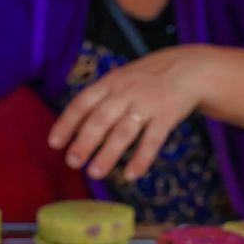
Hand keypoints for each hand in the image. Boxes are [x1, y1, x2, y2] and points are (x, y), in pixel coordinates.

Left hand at [48, 46, 209, 181]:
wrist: (189, 68)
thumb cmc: (147, 79)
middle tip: (73, 162)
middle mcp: (126, 92)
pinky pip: (152, 140)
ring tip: (95, 173)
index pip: (83, 103)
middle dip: (84, 141)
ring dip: (108, 154)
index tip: (54, 144)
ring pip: (124, 131)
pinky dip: (141, 159)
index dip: (67, 123)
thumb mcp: (121, 79)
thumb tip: (74, 130)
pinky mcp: (167, 115)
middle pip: (101, 118)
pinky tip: (131, 175)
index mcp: (110, 82)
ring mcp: (147, 103)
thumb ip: (101, 99)